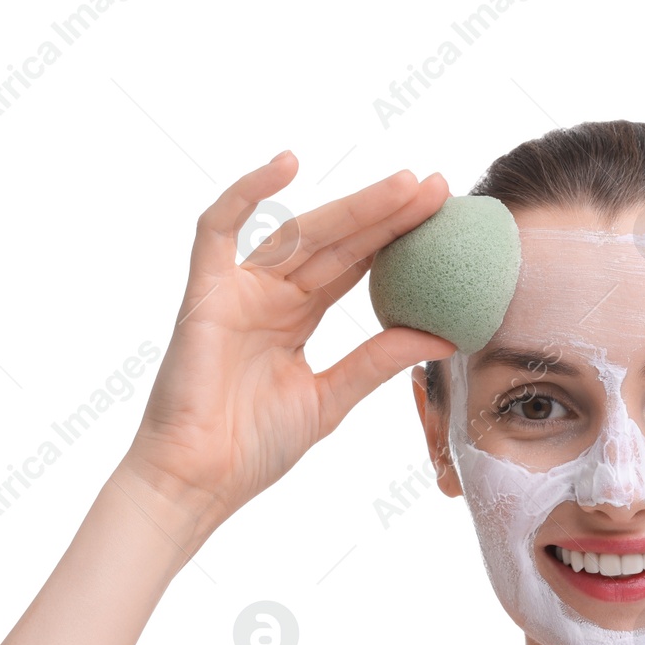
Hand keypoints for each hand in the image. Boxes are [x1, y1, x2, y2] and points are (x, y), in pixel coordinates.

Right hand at [119, 152, 456, 527]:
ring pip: (299, 232)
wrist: (199, 481)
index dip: (397, 238)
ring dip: (352, 206)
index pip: (356, 265)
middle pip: (337, 242)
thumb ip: (378, 361)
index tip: (444, 218)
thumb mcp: (331, 398)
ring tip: (405, 185)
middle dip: (387, 213)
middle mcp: (270, 295)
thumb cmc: (253, 448)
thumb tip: (443, 337)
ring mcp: (237, 289)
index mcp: (297, 318)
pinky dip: (245, 193)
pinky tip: (286, 164)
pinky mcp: (204, 292)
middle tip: (438, 188)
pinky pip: (217, 228)